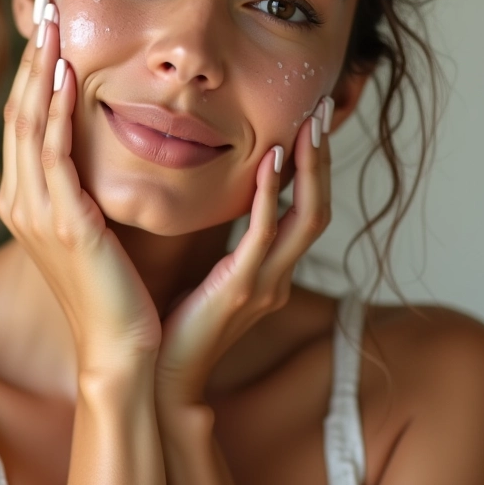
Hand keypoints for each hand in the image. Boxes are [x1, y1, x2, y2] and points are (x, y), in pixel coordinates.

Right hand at [0, 0, 161, 374]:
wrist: (120, 347)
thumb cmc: (114, 287)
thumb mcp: (91, 228)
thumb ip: (83, 188)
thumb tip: (100, 148)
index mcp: (27, 202)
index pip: (25, 123)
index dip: (33, 73)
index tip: (48, 30)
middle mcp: (21, 202)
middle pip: (19, 113)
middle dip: (31, 58)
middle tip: (43, 6)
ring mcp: (35, 212)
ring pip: (29, 123)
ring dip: (39, 69)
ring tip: (49, 22)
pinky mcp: (61, 221)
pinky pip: (52, 152)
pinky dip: (53, 110)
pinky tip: (62, 74)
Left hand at [154, 98, 334, 406]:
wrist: (161, 372)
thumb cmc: (180, 321)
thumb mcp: (211, 275)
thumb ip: (228, 244)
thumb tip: (220, 203)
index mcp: (270, 270)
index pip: (305, 211)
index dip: (313, 168)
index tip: (309, 125)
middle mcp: (277, 276)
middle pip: (318, 209)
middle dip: (322, 160)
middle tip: (320, 112)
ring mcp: (265, 284)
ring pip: (305, 219)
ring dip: (310, 170)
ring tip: (309, 126)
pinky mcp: (241, 289)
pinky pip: (264, 235)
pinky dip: (270, 196)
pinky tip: (270, 162)